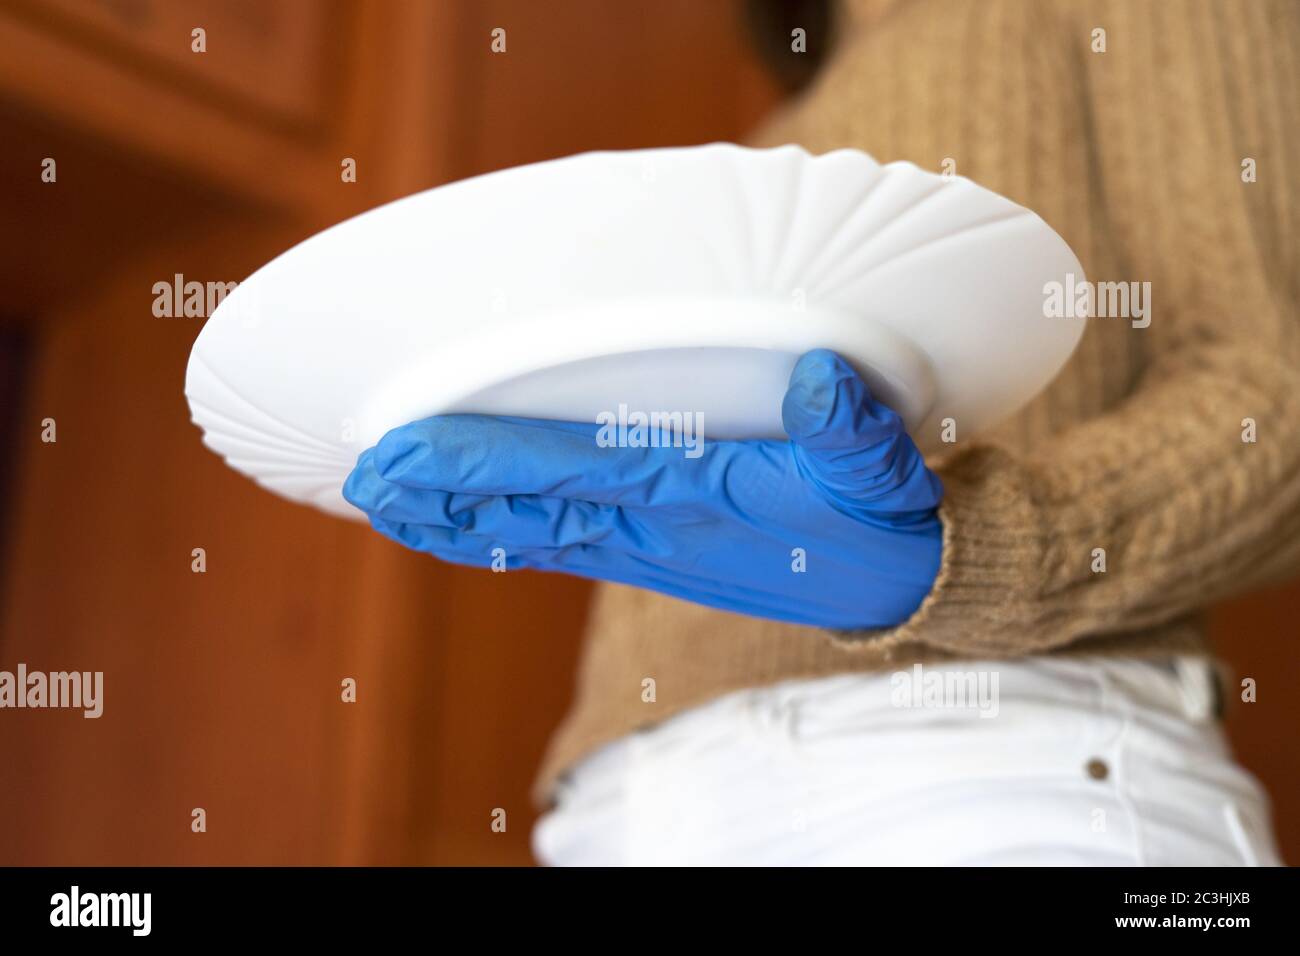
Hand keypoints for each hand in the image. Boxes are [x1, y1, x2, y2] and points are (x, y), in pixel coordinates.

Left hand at [343, 349, 942, 628]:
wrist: (895, 588)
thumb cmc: (880, 520)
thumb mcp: (882, 469)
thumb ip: (855, 429)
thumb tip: (821, 378)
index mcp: (695, 491)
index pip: (565, 470)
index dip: (480, 460)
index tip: (405, 449)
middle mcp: (655, 525)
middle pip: (524, 509)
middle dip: (441, 495)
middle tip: (363, 478)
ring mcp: (648, 547)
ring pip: (530, 532)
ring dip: (455, 519)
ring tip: (385, 502)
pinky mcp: (654, 556)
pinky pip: (559, 545)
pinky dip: (500, 534)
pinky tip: (462, 525)